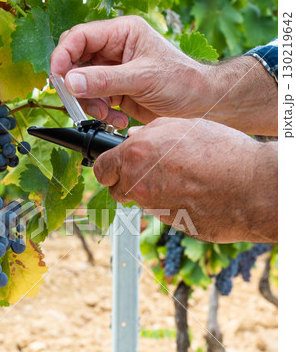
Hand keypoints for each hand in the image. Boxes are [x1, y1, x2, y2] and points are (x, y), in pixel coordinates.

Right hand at [50, 16, 208, 128]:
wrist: (198, 105)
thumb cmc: (180, 81)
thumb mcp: (142, 78)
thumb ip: (105, 80)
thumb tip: (71, 82)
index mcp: (122, 33)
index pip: (80, 37)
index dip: (63, 55)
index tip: (56, 77)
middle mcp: (114, 50)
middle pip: (76, 63)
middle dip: (75, 85)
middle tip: (78, 102)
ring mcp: (114, 73)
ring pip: (83, 86)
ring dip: (90, 104)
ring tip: (106, 114)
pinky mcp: (116, 93)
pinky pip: (95, 102)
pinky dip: (101, 114)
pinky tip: (118, 120)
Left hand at [93, 118, 277, 242]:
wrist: (250, 187)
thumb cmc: (221, 152)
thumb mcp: (181, 127)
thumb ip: (150, 134)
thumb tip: (133, 140)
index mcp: (136, 156)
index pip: (100, 170)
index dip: (106, 168)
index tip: (112, 167)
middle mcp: (138, 185)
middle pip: (117, 190)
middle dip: (127, 182)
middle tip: (150, 171)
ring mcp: (153, 209)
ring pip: (141, 201)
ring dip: (152, 192)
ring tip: (181, 178)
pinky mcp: (169, 225)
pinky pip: (161, 212)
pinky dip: (170, 204)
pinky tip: (192, 192)